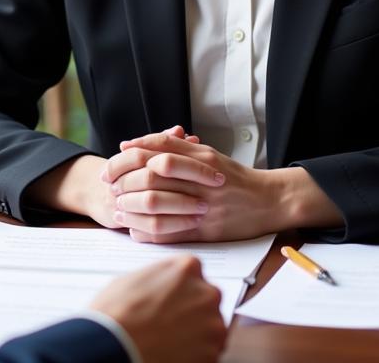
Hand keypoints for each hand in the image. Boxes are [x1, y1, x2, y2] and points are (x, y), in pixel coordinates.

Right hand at [90, 255, 225, 362]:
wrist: (114, 344)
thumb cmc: (119, 310)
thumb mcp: (136, 277)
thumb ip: (160, 277)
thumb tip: (164, 285)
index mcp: (188, 267)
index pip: (195, 275)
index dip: (182, 290)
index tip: (173, 300)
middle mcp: (206, 293)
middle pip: (207, 301)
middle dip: (193, 311)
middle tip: (170, 322)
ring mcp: (213, 325)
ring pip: (211, 328)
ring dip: (196, 334)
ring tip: (170, 339)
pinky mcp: (212, 353)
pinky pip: (209, 352)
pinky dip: (196, 354)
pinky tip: (174, 352)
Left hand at [104, 130, 276, 242]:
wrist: (269, 201)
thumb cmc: (234, 177)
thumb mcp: (208, 155)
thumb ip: (175, 148)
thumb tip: (136, 146)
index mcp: (200, 157)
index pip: (157, 149)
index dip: (130, 154)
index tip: (112, 160)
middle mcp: (200, 178)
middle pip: (153, 173)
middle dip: (126, 178)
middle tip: (109, 183)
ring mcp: (203, 204)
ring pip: (158, 202)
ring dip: (133, 205)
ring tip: (119, 206)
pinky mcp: (207, 230)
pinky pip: (171, 231)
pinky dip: (149, 231)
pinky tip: (135, 230)